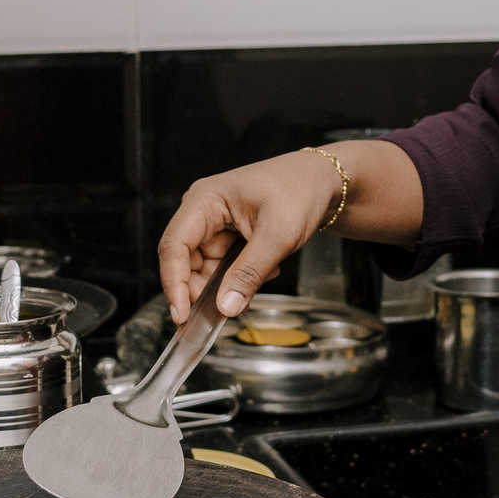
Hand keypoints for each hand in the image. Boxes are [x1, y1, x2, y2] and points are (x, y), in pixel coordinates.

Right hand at [155, 152, 339, 322]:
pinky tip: (267, 269)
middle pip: (186, 262)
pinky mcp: (229, 237)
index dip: (174, 283)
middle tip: (228, 311)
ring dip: (230, 284)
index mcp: (204, 200)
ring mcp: (215, 226)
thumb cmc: (300, 191)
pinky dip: (242, 277)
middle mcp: (203, 212)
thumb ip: (249, 273)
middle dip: (205, 289)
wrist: (324, 182)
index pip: (174, 246)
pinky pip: (224, 268)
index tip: (182, 315)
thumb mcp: (278, 235)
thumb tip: (225, 307)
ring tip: (263, 276)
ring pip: (207, 270)